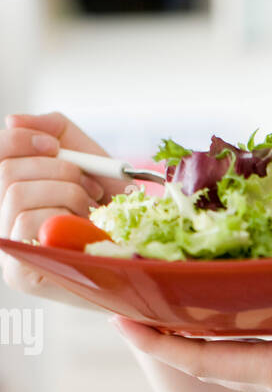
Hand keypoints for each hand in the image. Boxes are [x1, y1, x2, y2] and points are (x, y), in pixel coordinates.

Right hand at [0, 111, 128, 308]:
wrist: (139, 248)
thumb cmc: (109, 205)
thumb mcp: (86, 157)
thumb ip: (54, 130)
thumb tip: (14, 119)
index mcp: (9, 189)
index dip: (20, 140)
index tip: (55, 145)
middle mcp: (1, 217)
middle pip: (6, 172)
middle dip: (57, 170)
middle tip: (88, 187)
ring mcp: (7, 247)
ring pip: (17, 195)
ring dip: (67, 194)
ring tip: (89, 209)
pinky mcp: (18, 272)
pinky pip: (28, 223)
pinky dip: (64, 217)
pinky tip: (82, 229)